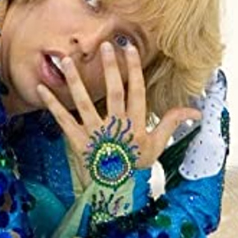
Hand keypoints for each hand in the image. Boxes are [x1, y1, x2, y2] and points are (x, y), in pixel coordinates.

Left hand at [37, 42, 199, 185]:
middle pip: (113, 93)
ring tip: (66, 60)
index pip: (136, 92)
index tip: (128, 48)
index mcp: (136, 125)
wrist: (115, 191)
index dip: (133, 69)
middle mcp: (116, 127)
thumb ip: (172, 122)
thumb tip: (196, 111)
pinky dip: (51, 104)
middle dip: (109, 68)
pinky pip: (62, 120)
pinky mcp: (76, 141)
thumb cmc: (136, 165)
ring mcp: (95, 134)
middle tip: (104, 46)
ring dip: (74, 80)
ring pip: (84, 103)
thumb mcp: (157, 145)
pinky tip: (41, 87)